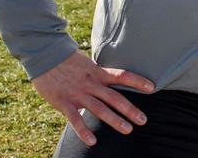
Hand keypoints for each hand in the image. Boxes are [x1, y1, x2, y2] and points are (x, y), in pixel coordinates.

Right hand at [31, 51, 155, 146]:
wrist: (45, 56)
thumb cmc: (67, 61)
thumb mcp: (87, 64)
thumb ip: (99, 74)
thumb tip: (112, 80)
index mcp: (98, 72)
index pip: (122, 75)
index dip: (137, 81)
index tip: (152, 87)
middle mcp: (91, 83)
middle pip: (115, 97)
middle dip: (130, 109)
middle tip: (143, 120)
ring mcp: (78, 93)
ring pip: (100, 109)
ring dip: (114, 120)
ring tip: (128, 130)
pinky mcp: (64, 102)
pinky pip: (75, 119)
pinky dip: (84, 131)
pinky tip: (92, 141)